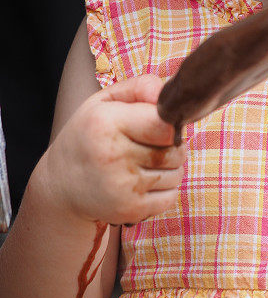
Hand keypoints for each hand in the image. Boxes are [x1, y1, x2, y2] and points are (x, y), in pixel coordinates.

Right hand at [45, 74, 186, 224]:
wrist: (61, 186)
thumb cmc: (90, 136)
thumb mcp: (105, 102)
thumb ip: (139, 88)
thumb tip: (167, 94)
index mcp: (106, 123)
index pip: (165, 125)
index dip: (171, 124)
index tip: (161, 125)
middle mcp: (113, 156)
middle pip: (175, 151)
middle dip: (173, 147)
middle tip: (152, 145)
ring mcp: (122, 187)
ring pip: (177, 174)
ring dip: (170, 169)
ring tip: (145, 163)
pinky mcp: (130, 210)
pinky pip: (171, 197)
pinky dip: (165, 190)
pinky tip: (144, 183)